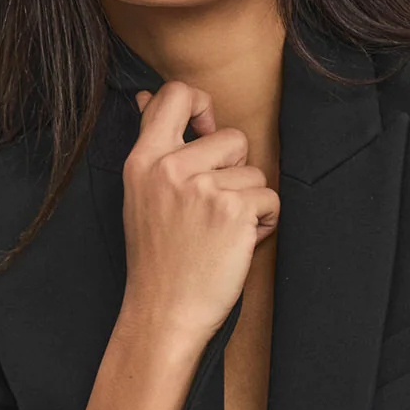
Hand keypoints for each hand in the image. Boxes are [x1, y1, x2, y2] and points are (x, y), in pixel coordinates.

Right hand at [121, 81, 278, 344]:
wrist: (164, 314)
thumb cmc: (156, 261)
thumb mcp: (139, 196)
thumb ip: (152, 147)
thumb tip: (146, 98)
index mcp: (143, 161)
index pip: (176, 95)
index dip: (201, 104)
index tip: (206, 131)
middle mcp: (171, 168)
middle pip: (233, 138)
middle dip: (236, 171)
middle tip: (213, 209)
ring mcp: (204, 189)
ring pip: (255, 174)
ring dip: (250, 204)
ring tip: (222, 234)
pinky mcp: (234, 211)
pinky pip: (270, 200)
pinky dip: (264, 224)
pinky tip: (238, 245)